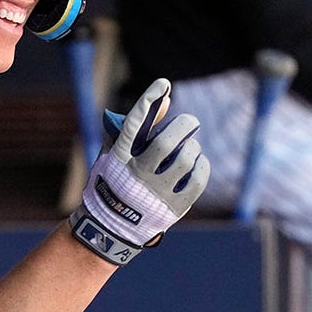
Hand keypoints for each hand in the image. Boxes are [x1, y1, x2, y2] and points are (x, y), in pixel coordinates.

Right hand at [71, 78, 209, 264]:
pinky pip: (197, 180)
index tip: (164, 84)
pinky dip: (202, 166)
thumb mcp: (114, 155)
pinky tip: (197, 163)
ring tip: (190, 147)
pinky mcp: (172, 208)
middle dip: (184, 125)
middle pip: (167, 142)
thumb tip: (167, 99)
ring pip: (185, 160)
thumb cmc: (112, 182)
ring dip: (193, 147)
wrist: (109, 227)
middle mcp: (136, 175)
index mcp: (118, 158)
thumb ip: (138, 128)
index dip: (149, 100)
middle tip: (190, 121)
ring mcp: (155, 193)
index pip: (134, 123)